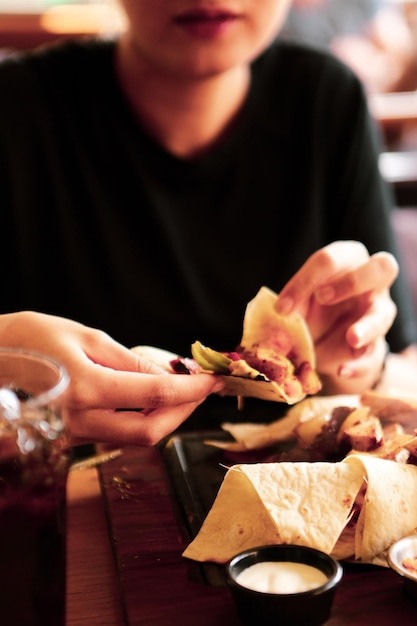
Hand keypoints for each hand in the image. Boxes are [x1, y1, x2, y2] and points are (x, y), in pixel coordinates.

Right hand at [0, 312, 222, 445]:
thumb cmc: (30, 338)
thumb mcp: (84, 337)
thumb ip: (129, 361)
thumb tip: (170, 376)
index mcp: (86, 390)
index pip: (156, 396)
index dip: (193, 389)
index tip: (216, 379)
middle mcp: (82, 421)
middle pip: (151, 432)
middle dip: (186, 412)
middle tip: (203, 388)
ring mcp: (76, 435)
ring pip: (136, 438)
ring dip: (168, 416)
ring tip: (183, 389)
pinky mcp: (73, 437)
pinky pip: (118, 435)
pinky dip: (143, 419)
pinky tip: (151, 397)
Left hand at [275, 241, 398, 393]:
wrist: (322, 343)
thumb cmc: (312, 307)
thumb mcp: (298, 301)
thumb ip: (291, 302)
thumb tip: (279, 312)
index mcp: (347, 261)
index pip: (332, 260)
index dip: (305, 280)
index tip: (282, 307)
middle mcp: (371, 282)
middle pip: (382, 267)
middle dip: (353, 281)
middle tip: (322, 297)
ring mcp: (378, 313)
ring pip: (383, 314)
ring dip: (367, 326)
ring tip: (351, 338)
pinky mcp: (376, 346)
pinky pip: (374, 354)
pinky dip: (359, 364)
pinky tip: (342, 370)